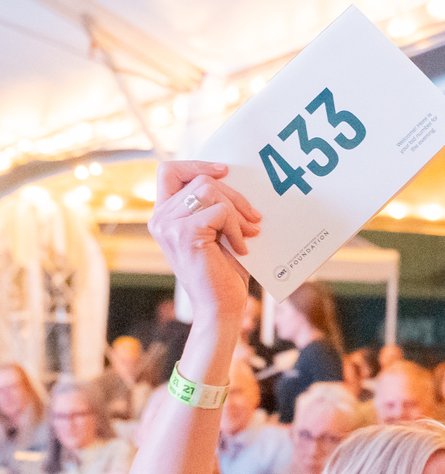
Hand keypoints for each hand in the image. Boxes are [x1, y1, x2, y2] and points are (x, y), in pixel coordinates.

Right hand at [147, 161, 261, 327]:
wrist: (221, 308)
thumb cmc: (223, 274)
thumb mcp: (217, 234)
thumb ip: (215, 208)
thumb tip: (235, 181)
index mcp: (165, 216)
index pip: (169, 171)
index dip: (196, 165)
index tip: (225, 171)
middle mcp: (160, 219)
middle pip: (200, 180)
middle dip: (234, 195)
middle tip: (254, 218)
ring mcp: (168, 225)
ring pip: (209, 191)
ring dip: (237, 211)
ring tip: (249, 234)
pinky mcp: (184, 233)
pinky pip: (218, 210)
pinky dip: (236, 226)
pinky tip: (241, 248)